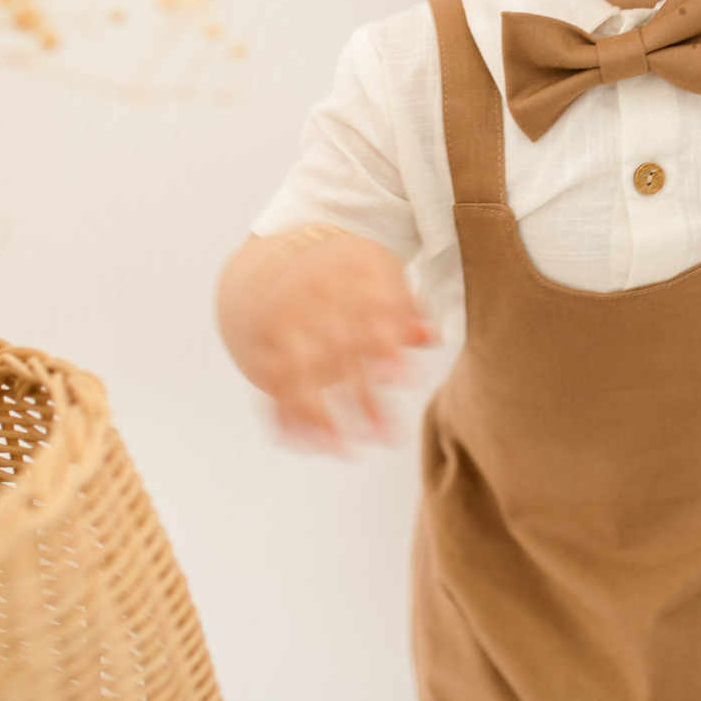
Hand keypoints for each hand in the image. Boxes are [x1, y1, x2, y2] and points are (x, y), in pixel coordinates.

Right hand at [217, 230, 437, 452]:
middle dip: (362, 399)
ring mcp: (283, 324)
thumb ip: (408, 308)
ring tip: (343, 452)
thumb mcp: (383, 275)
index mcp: (346, 277)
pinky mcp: (265, 344)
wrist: (290, 247)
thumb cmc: (351, 271)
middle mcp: (311, 302)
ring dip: (320, 418)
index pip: (370, 314)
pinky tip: (306, 444)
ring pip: (300, 376)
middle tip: (387, 437)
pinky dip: (284, 416)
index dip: (387, 347)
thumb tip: (435, 337)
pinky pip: (270, 383)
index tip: (405, 379)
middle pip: (337, 354)